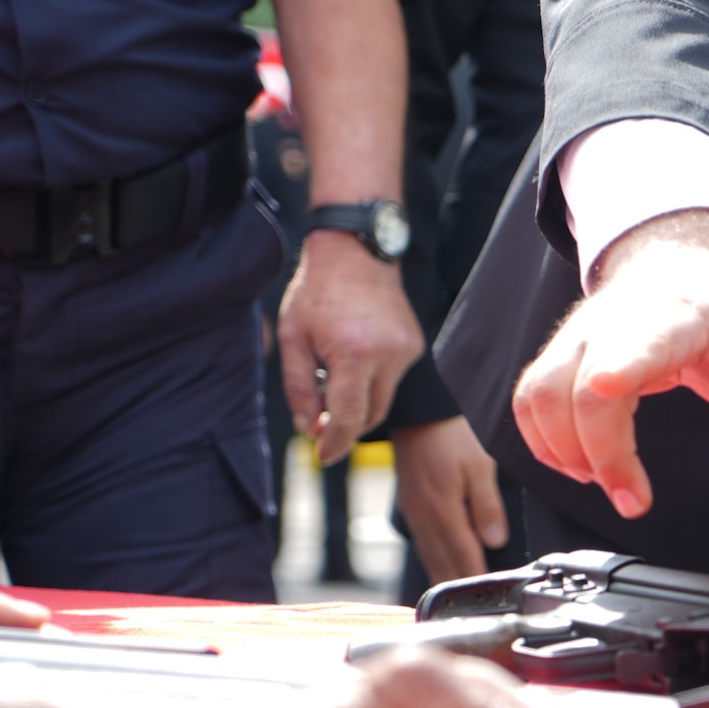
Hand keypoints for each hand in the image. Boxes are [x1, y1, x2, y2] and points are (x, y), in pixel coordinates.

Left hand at [278, 230, 425, 464]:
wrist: (356, 251)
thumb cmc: (317, 292)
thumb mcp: (293, 338)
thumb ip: (299, 388)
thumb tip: (309, 428)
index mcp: (355, 353)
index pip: (349, 418)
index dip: (334, 444)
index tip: (321, 455)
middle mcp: (389, 355)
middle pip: (371, 415)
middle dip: (345, 426)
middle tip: (319, 421)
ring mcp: (407, 350)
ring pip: (383, 399)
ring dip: (359, 403)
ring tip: (333, 379)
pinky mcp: (415, 345)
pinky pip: (392, 379)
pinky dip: (371, 381)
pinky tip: (354, 356)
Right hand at [393, 417, 508, 586]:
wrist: (417, 416)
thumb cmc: (452, 437)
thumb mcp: (479, 466)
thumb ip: (487, 507)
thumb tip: (495, 543)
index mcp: (443, 512)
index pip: (464, 557)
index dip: (478, 578)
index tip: (489, 597)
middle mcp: (425, 519)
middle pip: (443, 565)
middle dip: (459, 586)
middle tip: (475, 608)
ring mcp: (415, 515)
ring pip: (430, 558)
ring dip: (445, 577)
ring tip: (458, 598)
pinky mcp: (411, 509)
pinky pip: (423, 545)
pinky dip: (435, 561)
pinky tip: (443, 567)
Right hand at [513, 211, 708, 518]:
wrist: (674, 266)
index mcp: (675, 318)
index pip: (639, 339)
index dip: (619, 364)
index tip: (606, 387)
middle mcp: (614, 323)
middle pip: (582, 387)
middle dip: (601, 454)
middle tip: (634, 502)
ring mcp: (578, 336)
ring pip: (543, 396)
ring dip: (566, 453)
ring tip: (610, 483)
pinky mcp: (558, 353)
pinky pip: (529, 401)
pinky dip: (545, 442)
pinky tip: (581, 464)